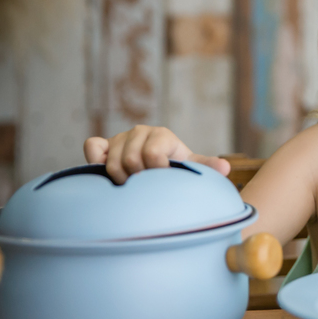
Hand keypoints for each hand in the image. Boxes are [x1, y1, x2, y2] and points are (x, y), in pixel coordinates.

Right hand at [83, 125, 230, 184]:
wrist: (155, 168)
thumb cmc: (175, 168)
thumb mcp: (190, 166)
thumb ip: (205, 166)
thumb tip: (224, 168)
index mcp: (163, 135)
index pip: (153, 155)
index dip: (156, 173)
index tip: (161, 181)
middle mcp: (140, 132)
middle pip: (131, 159)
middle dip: (138, 178)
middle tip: (145, 186)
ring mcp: (120, 137)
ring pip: (112, 160)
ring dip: (120, 178)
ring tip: (131, 185)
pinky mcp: (102, 144)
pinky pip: (92, 147)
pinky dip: (96, 161)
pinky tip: (107, 173)